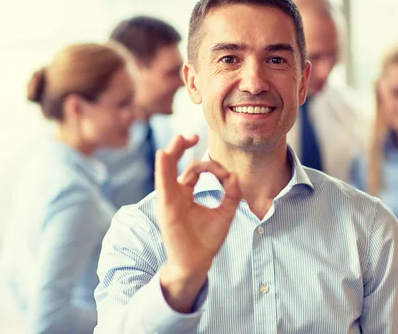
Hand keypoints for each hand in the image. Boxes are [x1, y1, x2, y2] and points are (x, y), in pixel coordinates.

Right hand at [156, 135, 241, 311]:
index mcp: (186, 193)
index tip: (227, 176)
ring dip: (172, 151)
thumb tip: (234, 175)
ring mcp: (169, 199)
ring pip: (167, 168)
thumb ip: (231, 193)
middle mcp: (175, 193)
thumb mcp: (225, 213)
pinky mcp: (167, 207)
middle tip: (192, 134)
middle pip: (175, 163)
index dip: (212, 167)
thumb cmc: (207, 240)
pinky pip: (163, 183)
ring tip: (180, 137)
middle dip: (181, 146)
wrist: (197, 263)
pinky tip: (163, 154)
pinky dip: (162, 168)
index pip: (195, 169)